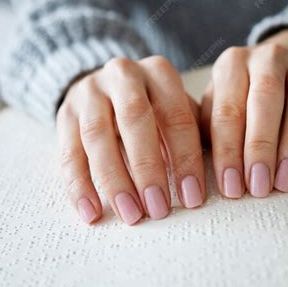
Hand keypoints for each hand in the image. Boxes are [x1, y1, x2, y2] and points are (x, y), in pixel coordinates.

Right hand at [56, 56, 205, 225]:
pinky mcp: (64, 112)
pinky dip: (79, 184)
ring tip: (130, 214)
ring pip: (98, 135)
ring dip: (114, 179)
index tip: (193, 197)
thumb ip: (192, 132)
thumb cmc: (151, 105)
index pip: (176, 115)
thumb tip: (223, 171)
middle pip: (134, 119)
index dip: (185, 158)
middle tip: (159, 209)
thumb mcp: (174, 107)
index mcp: (158, 72)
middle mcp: (123, 74)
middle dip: (148, 168)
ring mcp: (89, 91)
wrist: (102, 84)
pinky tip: (92, 211)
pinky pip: (68, 151)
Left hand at [200, 28, 287, 197]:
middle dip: (260, 146)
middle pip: (265, 99)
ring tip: (286, 184)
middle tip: (257, 187)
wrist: (286, 54)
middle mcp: (268, 58)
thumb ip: (204, 124)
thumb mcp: (218, 97)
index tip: (229, 186)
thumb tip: (189, 167)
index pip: (228, 108)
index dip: (228, 149)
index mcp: (233, 63)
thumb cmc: (242, 90)